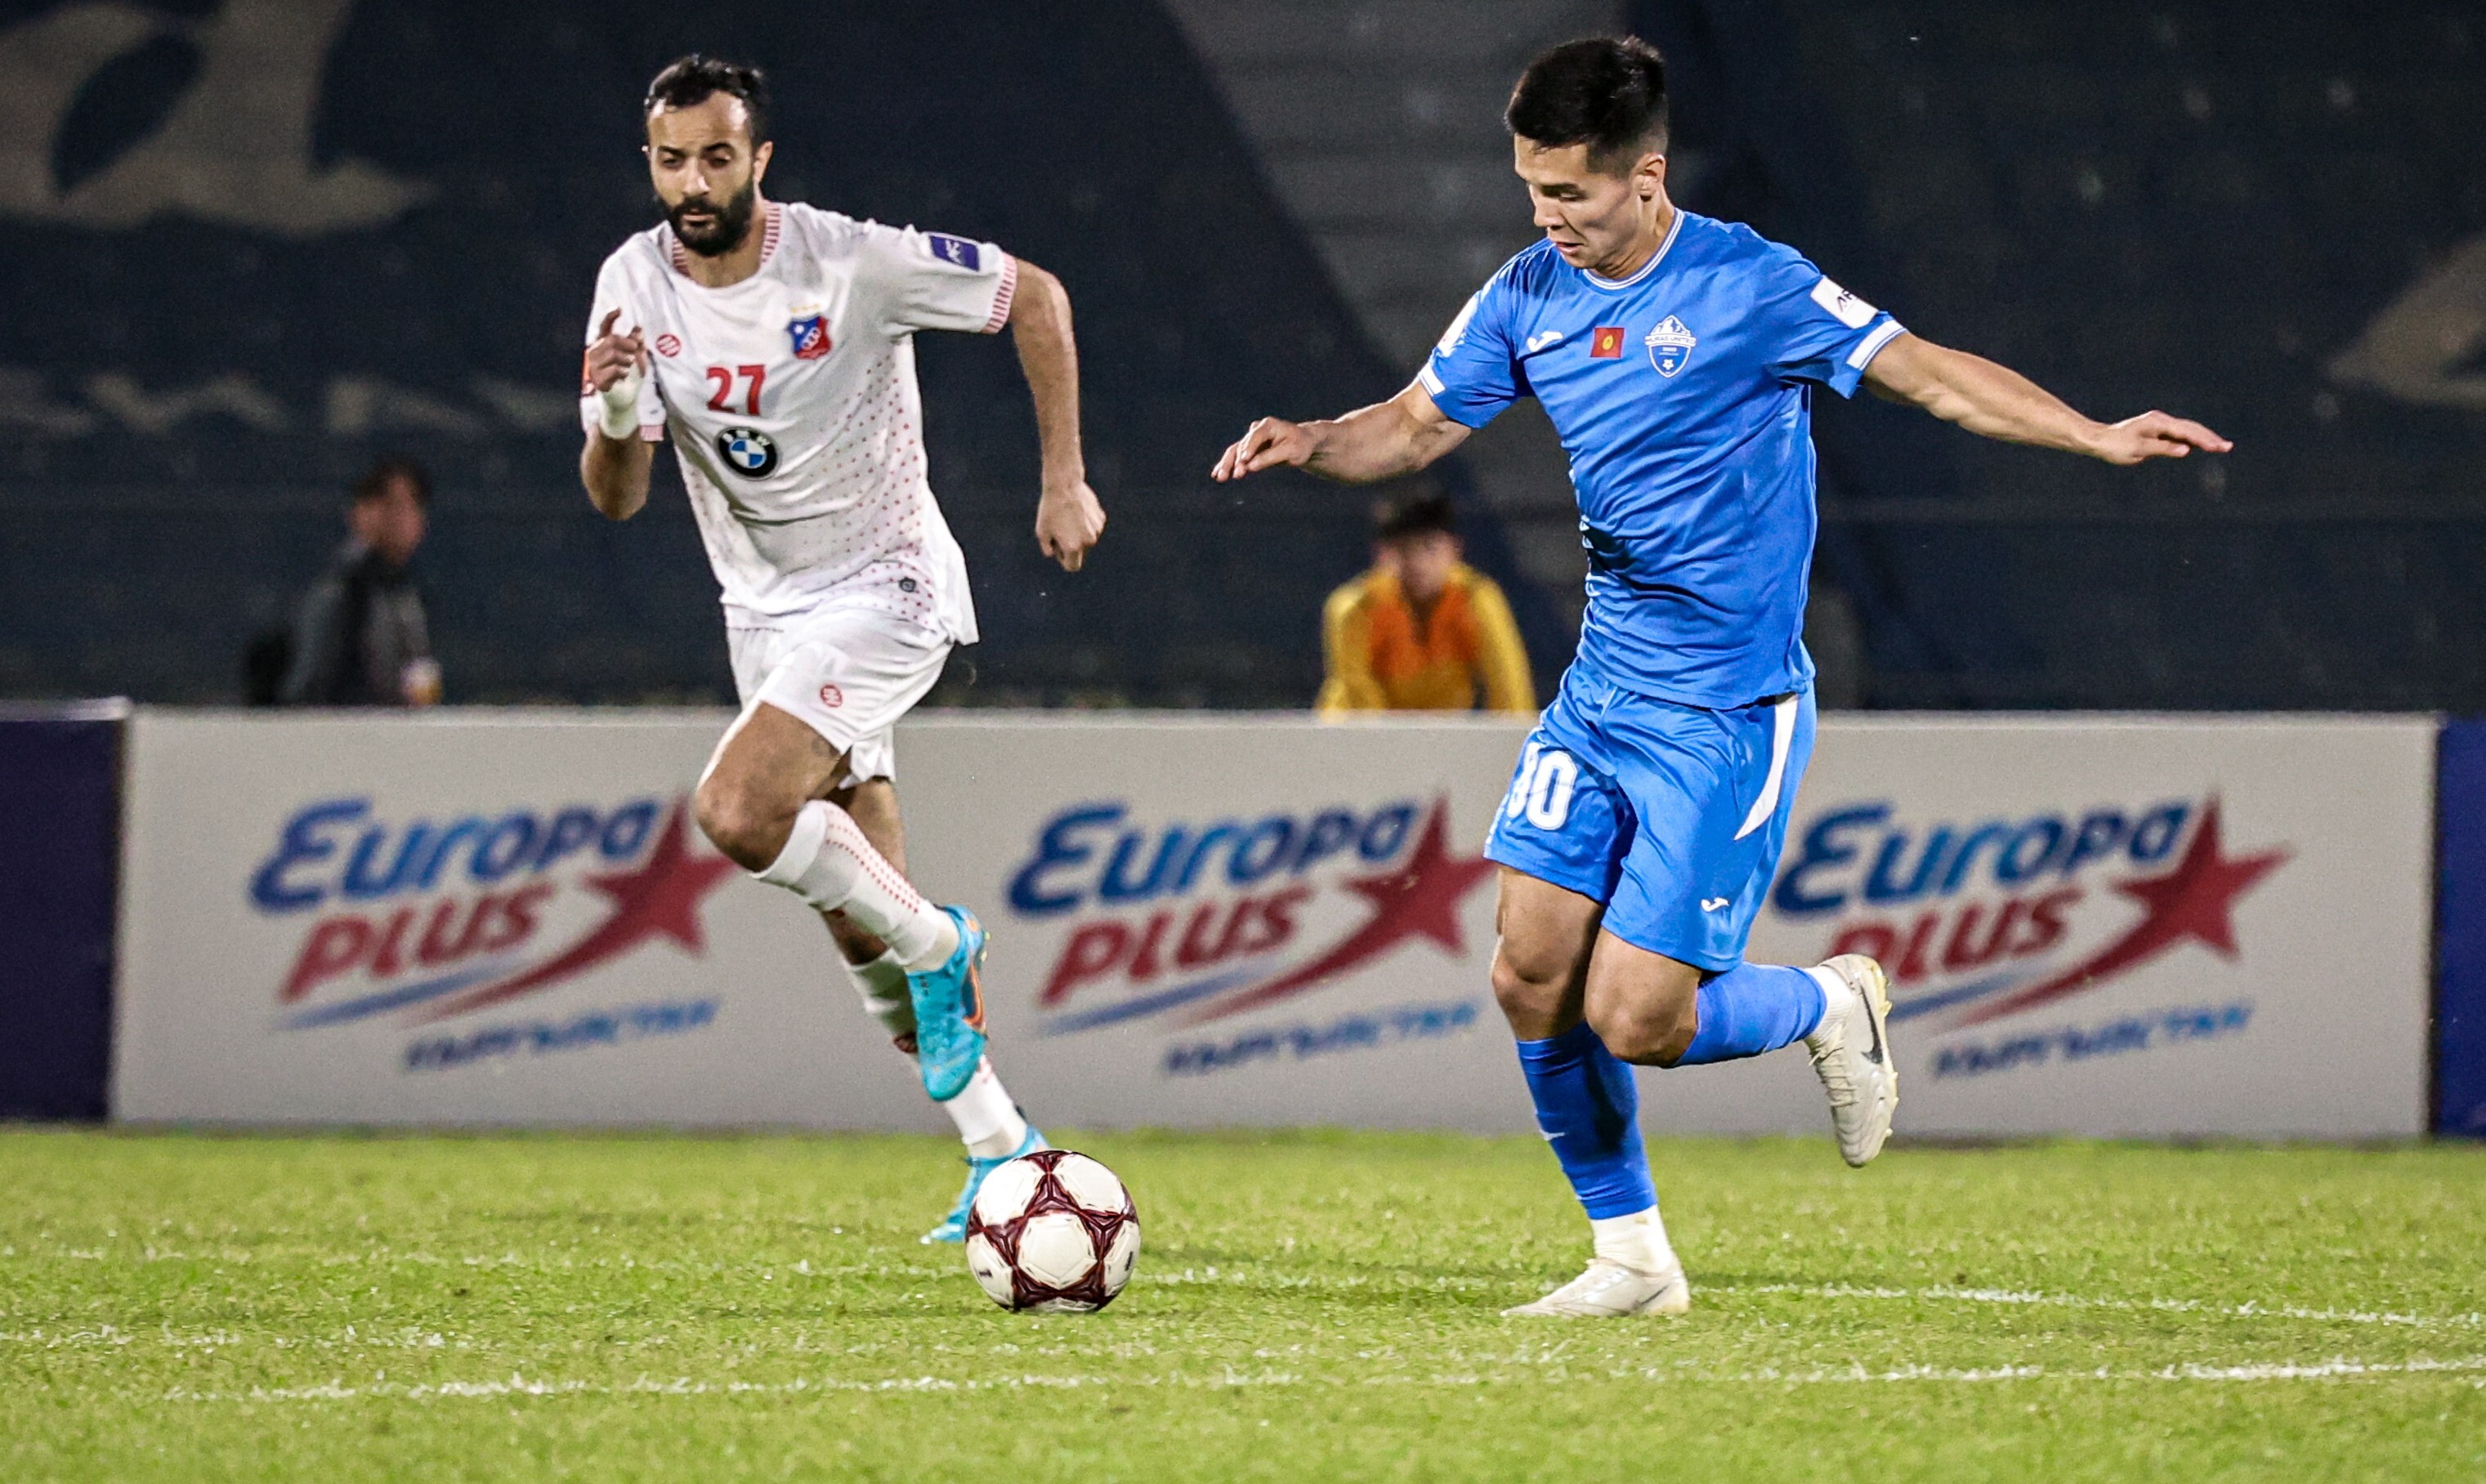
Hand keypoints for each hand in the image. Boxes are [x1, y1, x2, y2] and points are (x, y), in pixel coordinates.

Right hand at [583, 309, 646, 394]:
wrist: (626, 399)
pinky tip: (623, 376)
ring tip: (628, 366)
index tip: (619, 309)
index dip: (610, 317)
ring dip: (626, 359)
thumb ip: (638, 343)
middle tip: (635, 348)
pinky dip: (622, 372)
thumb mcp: (638, 358)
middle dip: (627, 343)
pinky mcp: (596, 379)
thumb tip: (639, 328)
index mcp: (604, 345)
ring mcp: (593, 366)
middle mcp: (595, 353)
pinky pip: (612, 369)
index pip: (605, 328)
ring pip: (611, 354)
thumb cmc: (630, 377)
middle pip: (611, 339)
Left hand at [1036, 480, 1105, 570]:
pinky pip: (1093, 527)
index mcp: (1073, 547)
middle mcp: (1088, 541)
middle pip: (1081, 553)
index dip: (1063, 560)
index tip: (1058, 549)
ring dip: (1079, 533)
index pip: (1072, 567)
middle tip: (1060, 529)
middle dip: (1072, 546)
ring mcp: (1097, 530)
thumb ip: (1047, 548)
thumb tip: (1053, 554)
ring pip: (1087, 539)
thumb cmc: (1050, 509)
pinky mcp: (1101, 518)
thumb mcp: (1041, 531)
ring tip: (1068, 517)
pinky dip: (1085, 523)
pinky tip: (1076, 510)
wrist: (1064, 485)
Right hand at [1211, 417, 1316, 481]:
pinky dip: (1227, 465)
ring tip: (1219, 477)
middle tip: (1234, 476)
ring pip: (1235, 451)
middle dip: (1237, 461)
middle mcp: (1257, 429)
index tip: (1245, 462)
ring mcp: (1251, 438)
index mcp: (1268, 425)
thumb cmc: (1300, 445)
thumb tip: (1250, 466)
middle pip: (1242, 445)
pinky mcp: (1249, 448)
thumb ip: (1270, 457)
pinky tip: (1216, 474)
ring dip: (1227, 464)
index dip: (1249, 449)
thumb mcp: (1290, 452)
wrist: (1303, 442)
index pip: (1255, 436)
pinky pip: (1235, 456)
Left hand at [2088, 411, 2230, 465]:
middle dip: (2210, 437)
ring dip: (2204, 437)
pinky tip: (2203, 445)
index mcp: (2157, 423)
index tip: (2219, 447)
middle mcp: (2161, 420)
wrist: (2099, 440)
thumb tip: (2186, 450)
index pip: (2186, 432)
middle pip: (2191, 428)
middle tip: (2228, 447)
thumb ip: (2163, 449)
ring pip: (2187, 430)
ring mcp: (2160, 424)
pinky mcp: (2158, 430)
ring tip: (2221, 446)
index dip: (2204, 440)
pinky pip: (2179, 434)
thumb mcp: (2138, 450)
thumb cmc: (2115, 446)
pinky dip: (2193, 439)